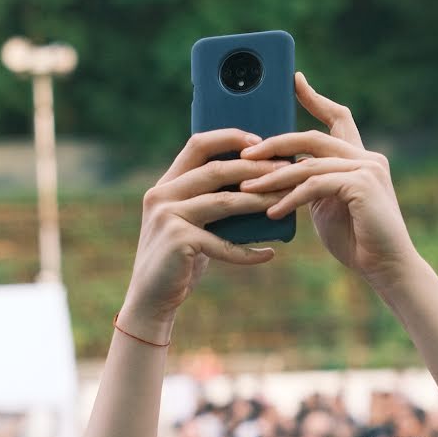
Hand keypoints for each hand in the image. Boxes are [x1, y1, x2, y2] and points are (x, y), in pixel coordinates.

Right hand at [119, 129, 283, 340]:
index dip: (230, 137)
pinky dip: (248, 252)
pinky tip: (270, 254)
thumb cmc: (179, 260)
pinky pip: (223, 243)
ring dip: (259, 200)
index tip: (261, 141)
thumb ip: (208, 202)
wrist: (151, 299)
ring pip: (224, 201)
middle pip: (216, 169)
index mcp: (165, 184)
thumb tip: (256, 186)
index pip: (198, 145)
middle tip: (287, 171)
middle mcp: (162, 195)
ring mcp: (168, 217)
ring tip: (286, 201)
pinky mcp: (178, 242)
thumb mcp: (190, 224)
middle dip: (255, 168)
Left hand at [237, 74, 415, 287]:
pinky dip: (290, 198)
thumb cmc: (357, 242)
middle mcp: (367, 157)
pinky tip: (273, 212)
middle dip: (276, 144)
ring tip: (247, 188)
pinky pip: (315, 185)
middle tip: (245, 155)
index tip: (295, 79)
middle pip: (313, 137)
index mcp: (360, 158)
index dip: (315, 98)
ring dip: (274, 177)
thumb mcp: (326, 208)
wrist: (388, 269)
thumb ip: (312, 186)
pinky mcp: (362, 185)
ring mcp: (367, 168)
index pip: (338, 118)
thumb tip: (282, 176)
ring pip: (309, 163)